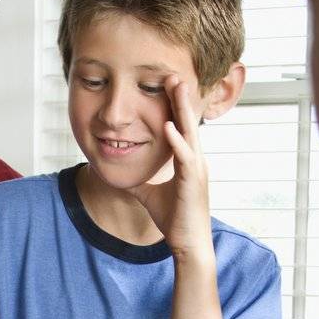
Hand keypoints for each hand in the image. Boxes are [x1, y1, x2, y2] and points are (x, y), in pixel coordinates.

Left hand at [131, 76, 213, 262]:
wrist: (188, 244)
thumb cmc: (174, 220)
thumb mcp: (149, 195)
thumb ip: (139, 181)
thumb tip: (121, 175)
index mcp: (188, 162)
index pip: (181, 128)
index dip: (175, 107)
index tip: (169, 86)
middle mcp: (195, 161)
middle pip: (188, 123)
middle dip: (182, 98)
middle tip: (175, 74)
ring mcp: (196, 170)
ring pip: (189, 133)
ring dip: (183, 110)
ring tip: (176, 88)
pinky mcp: (193, 182)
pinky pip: (185, 157)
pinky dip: (177, 141)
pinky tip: (168, 127)